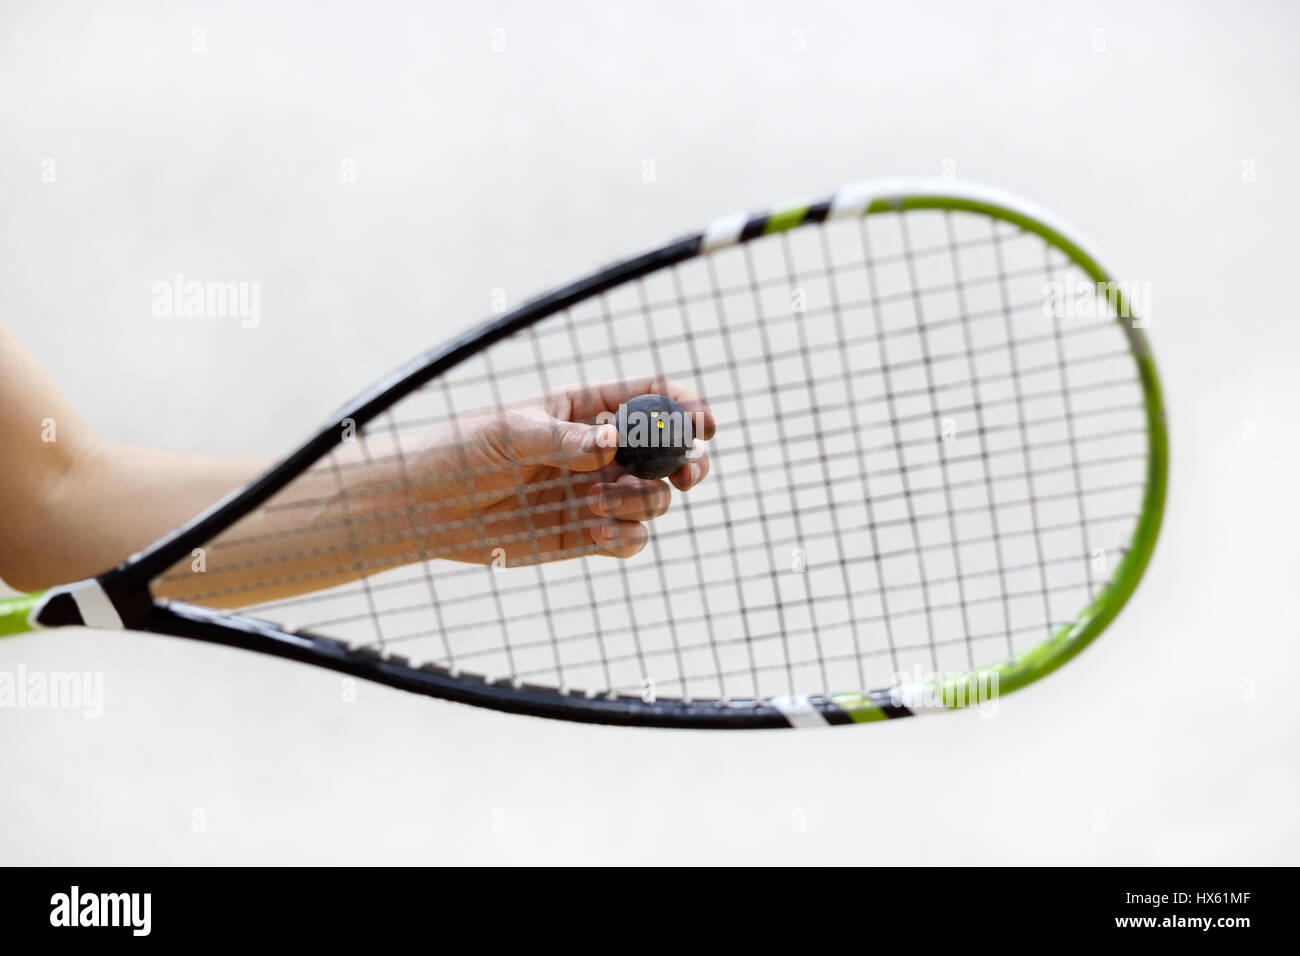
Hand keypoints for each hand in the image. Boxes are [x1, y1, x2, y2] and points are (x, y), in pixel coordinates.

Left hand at [402, 378, 714, 563]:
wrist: (428, 508)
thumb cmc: (462, 453)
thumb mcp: (510, 434)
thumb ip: (564, 439)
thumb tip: (612, 441)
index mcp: (586, 409)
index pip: (651, 396)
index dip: (684, 406)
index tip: (703, 423)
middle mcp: (600, 450)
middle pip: (669, 451)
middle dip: (687, 460)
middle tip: (688, 472)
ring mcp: (597, 492)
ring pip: (654, 497)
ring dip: (641, 500)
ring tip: (595, 503)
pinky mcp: (587, 534)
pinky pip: (631, 538)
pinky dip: (627, 537)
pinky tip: (598, 532)